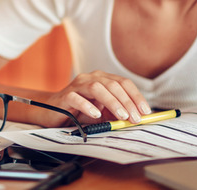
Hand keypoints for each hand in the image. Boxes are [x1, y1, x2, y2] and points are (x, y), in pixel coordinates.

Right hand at [36, 70, 151, 126]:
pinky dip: (88, 106)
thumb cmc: (79, 111)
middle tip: (135, 118)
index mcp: (102, 79)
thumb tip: (135, 118)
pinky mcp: (65, 96)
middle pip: (113, 85)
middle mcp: (90, 78)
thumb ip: (115, 112)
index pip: (123, 83)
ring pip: (97, 88)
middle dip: (127, 102)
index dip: (136, 96)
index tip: (145, 111)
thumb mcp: (101, 112)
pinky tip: (96, 115)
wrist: (52, 112)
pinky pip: (77, 98)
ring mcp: (77, 85)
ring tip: (121, 116)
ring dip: (112, 102)